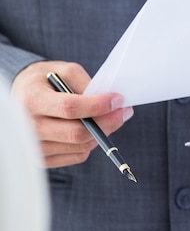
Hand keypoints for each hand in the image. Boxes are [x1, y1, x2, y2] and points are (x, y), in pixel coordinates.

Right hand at [11, 61, 133, 167]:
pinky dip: (91, 143)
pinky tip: (93, 130)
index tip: (118, 100)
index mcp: (32, 100)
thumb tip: (111, 103)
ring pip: (81, 146)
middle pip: (77, 133)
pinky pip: (77, 156)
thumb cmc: (46, 81)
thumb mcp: (64, 71)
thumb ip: (86, 83)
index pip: (69, 108)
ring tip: (111, 118)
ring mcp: (35, 147)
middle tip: (124, 112)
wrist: (23, 95)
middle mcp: (29, 127)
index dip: (98, 105)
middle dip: (108, 122)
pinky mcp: (43, 159)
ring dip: (103, 133)